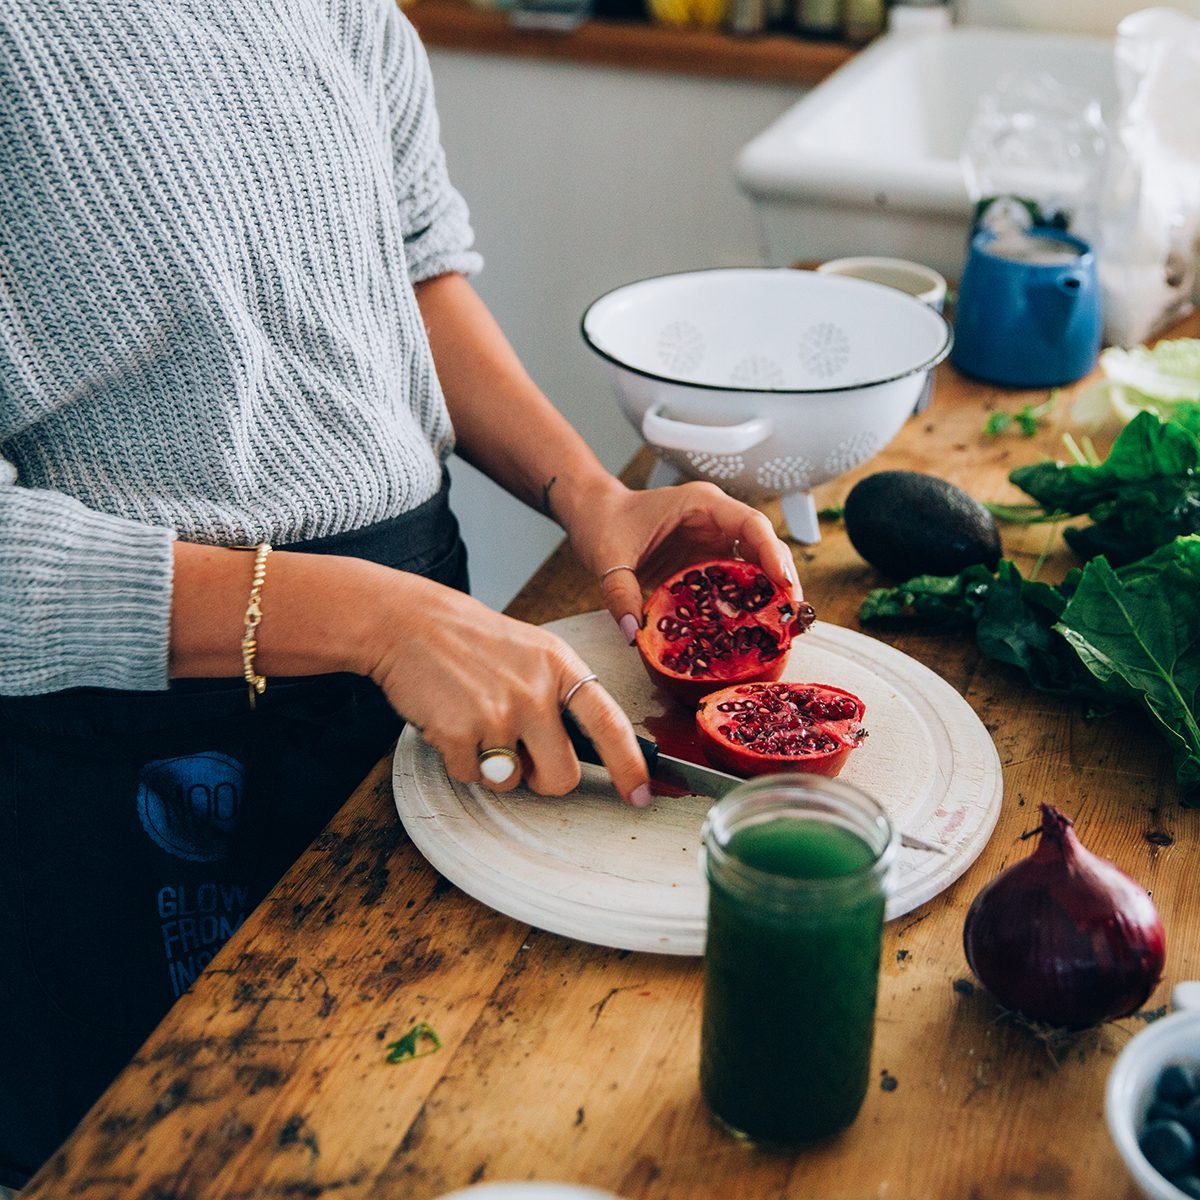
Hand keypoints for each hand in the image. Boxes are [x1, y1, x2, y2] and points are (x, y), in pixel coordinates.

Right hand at [364, 572, 652, 806]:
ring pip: (512, 782)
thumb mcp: (533, 650)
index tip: (640, 794)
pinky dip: (459, 760)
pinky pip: (471, 776)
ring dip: (496, 769)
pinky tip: (450, 722)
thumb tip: (590, 748)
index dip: (630, 764)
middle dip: (545, 781)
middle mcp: (535, 691)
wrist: (406, 622)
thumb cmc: (471, 640)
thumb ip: (561, 693)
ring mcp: (497, 713)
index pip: (610, 723)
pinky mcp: (459, 733)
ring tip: (477, 724)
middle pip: (563, 775)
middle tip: (523, 757)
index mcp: (559, 666)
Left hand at [558, 479, 800, 642]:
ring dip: (771, 595)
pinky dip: (747, 604)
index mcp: (701, 505)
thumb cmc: (604, 523)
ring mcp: (715, 542)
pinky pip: (736, 582)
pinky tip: (754, 631)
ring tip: (782, 629)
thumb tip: (635, 633)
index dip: (772, 552)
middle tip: (791, 617)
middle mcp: (716, 521)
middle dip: (783, 580)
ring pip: (757, 566)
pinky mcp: (708, 562)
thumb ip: (621, 594)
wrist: (594, 516)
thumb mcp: (608, 558)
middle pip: (765, 546)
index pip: (751, 523)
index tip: (783, 583)